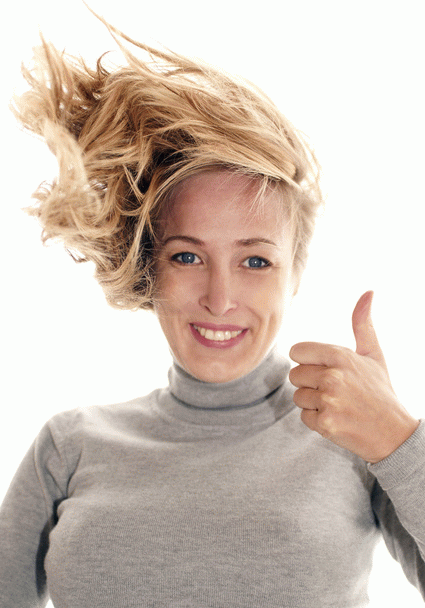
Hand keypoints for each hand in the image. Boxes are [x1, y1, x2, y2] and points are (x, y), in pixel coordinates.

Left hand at [289, 291, 419, 462]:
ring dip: (313, 402)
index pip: (297, 352)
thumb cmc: (380, 391)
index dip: (307, 361)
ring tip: (337, 404)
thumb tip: (369, 292)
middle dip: (310, 382)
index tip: (324, 368)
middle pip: (295, 375)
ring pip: (298, 396)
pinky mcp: (325, 423)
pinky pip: (304, 416)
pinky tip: (337, 418)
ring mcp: (328, 401)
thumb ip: (362, 324)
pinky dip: (317, 419)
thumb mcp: (373, 355)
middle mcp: (332, 376)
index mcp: (340, 356)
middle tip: (335, 390)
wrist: (393, 433)